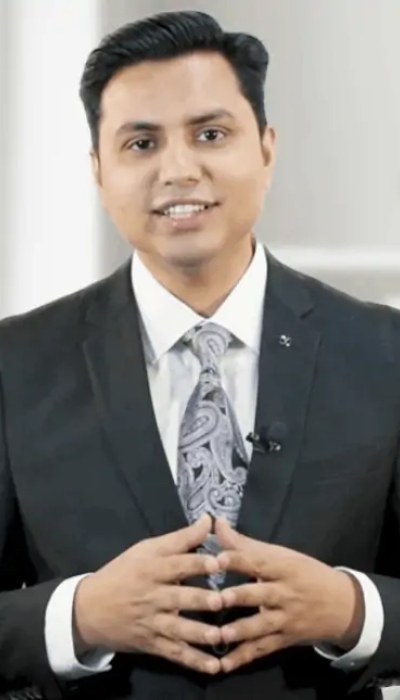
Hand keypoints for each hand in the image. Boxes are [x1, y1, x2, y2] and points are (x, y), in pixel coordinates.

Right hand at [73, 514, 224, 674]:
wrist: (88, 609)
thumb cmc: (123, 572)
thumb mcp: (146, 549)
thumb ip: (180, 538)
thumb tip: (209, 520)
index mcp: (152, 569)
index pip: (177, 564)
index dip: (198, 563)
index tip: (220, 562)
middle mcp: (152, 596)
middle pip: (179, 598)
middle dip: (200, 600)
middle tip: (222, 600)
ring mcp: (152, 623)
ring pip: (178, 629)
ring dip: (199, 634)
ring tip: (219, 636)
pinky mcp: (152, 644)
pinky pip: (175, 654)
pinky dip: (194, 661)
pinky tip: (213, 667)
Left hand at [214, 519, 364, 672]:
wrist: (343, 605)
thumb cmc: (306, 573)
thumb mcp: (281, 555)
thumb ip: (245, 543)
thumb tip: (215, 523)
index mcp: (284, 567)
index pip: (259, 561)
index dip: (239, 559)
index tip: (218, 559)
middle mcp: (285, 593)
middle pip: (261, 594)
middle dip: (240, 597)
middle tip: (217, 599)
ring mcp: (285, 619)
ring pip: (262, 625)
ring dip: (240, 630)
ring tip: (219, 634)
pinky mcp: (284, 639)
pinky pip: (262, 649)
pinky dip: (243, 657)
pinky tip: (223, 665)